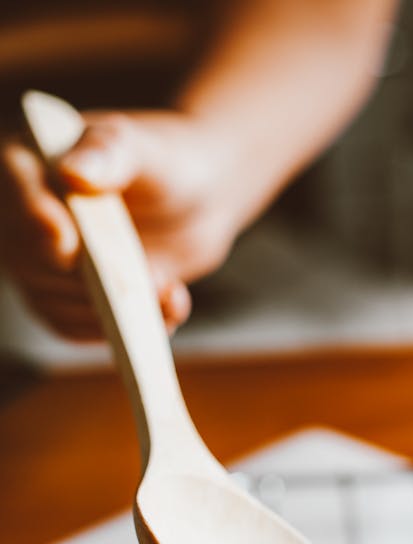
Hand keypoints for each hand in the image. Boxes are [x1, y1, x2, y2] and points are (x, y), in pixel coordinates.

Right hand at [0, 110, 238, 340]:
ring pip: (57, 306)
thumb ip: (109, 156)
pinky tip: (170, 308)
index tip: (68, 246)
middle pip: (33, 263)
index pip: (15, 193)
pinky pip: (83, 328)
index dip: (36, 221)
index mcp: (29, 165)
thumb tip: (73, 172)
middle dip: (92, 280)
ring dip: (114, 311)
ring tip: (170, 291)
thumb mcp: (142, 149)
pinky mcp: (76, 298)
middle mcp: (25, 218)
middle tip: (153, 278)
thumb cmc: (165, 160)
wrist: (197, 198)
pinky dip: (126, 329)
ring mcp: (47, 264)